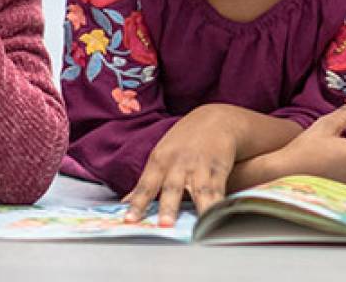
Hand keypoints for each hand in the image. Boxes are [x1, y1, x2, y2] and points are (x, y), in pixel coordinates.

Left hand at [124, 105, 238, 225]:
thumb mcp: (162, 154)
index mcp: (160, 160)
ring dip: (199, 209)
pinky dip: (219, 204)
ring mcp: (201, 166)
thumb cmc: (184, 140)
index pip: (146, 185)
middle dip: (169, 207)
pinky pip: (219, 190)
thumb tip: (126, 202)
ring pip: (200, 191)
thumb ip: (147, 180)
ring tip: (200, 227)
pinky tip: (218, 216)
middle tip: (165, 225)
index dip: (138, 203)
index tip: (130, 220)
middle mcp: (179, 163)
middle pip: (172, 188)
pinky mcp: (220, 169)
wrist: (216, 118)